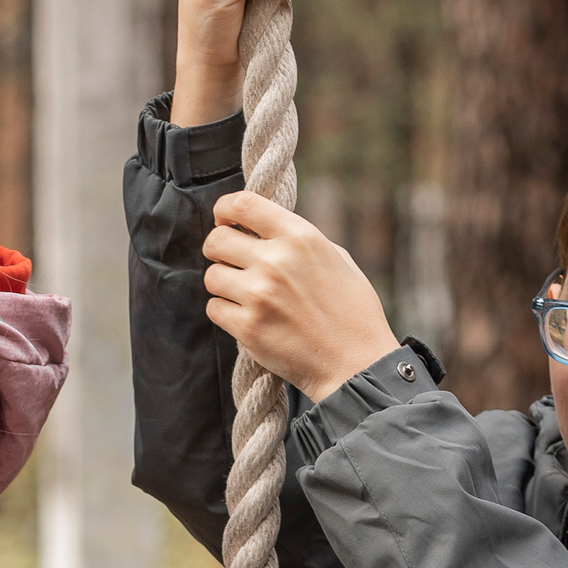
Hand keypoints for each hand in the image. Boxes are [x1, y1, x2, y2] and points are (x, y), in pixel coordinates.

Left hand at [201, 190, 398, 400]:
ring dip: (223, 284)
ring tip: (246, 295)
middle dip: (218, 250)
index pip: (242, 203)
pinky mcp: (247, 326)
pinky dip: (225, 313)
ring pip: (211, 276)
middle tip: (232, 262)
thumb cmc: (352, 312)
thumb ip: (297, 239)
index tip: (224, 220)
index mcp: (300, 236)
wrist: (355, 364)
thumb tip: (261, 227)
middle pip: (216, 239)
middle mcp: (276, 260)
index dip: (224, 209)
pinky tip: (248, 317)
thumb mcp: (335, 258)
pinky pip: (214, 308)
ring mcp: (259, 294)